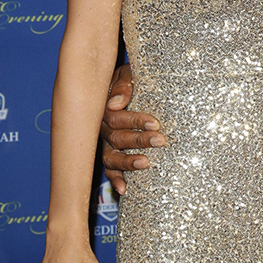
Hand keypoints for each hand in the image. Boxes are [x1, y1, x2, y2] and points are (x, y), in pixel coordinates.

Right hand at [100, 63, 161, 195]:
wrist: (124, 82)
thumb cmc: (131, 77)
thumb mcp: (128, 73)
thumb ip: (124, 84)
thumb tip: (115, 103)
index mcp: (103, 107)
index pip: (115, 117)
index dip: (135, 121)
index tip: (155, 123)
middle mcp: (101, 127)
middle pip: (116, 138)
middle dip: (139, 140)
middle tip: (160, 140)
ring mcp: (104, 143)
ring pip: (110, 157)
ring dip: (127, 162)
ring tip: (146, 163)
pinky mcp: (110, 155)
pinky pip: (109, 170)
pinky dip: (115, 180)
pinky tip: (124, 189)